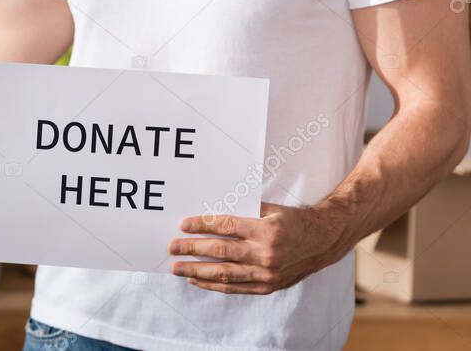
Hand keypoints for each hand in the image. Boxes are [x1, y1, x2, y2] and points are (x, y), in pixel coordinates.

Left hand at [167, 202, 350, 294]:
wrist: (323, 241)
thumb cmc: (292, 220)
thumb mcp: (269, 208)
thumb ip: (242, 210)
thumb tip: (208, 213)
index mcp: (267, 229)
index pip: (226, 227)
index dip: (202, 225)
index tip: (183, 225)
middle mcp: (267, 253)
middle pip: (222, 251)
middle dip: (193, 249)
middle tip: (172, 247)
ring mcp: (268, 273)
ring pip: (225, 274)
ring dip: (197, 270)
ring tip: (176, 267)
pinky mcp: (268, 286)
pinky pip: (235, 288)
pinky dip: (213, 284)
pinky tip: (196, 279)